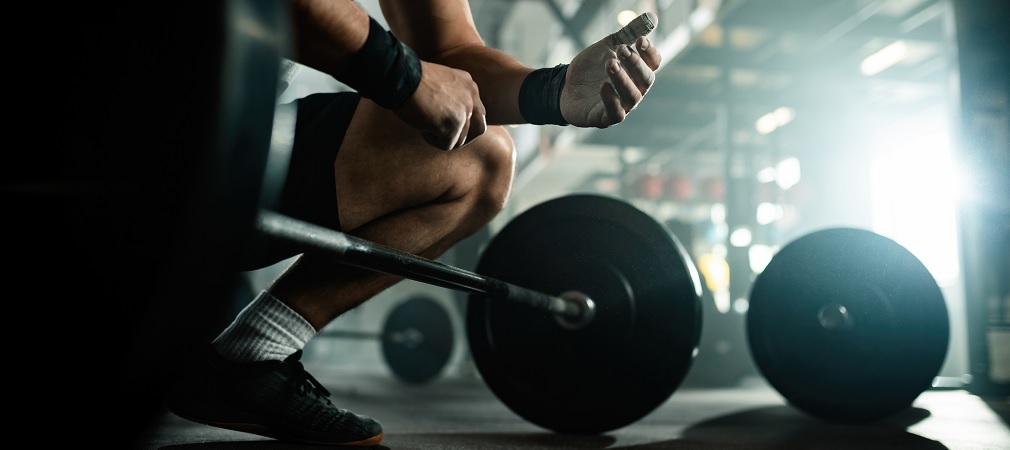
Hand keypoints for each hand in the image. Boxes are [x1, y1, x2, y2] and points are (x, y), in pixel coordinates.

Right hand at [393, 60, 486, 150]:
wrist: (401, 77)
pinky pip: (448, 144)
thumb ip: (451, 97)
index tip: (447, 123)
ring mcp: (464, 112)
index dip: (465, 122)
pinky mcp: (453, 125)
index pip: (478, 111)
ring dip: (444, 138)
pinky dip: (434, 141)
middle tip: (446, 138)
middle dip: (464, 136)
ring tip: (426, 127)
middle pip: (479, 128)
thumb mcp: (440, 83)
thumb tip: (450, 118)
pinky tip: (423, 129)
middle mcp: (471, 97)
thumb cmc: (411, 79)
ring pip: (460, 139)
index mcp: (468, 85)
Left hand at [560, 13, 661, 127]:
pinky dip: (612, 100)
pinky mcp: (605, 118)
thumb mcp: (607, 46)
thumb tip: (651, 18)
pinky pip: (616, 114)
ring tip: (610, 64)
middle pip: (646, 79)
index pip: (653, 63)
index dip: (649, 52)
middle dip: (635, 64)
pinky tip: (603, 86)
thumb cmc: (591, 68)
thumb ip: (627, 34)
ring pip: (632, 96)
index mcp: (637, 72)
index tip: (639, 39)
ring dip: (622, 79)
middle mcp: (634, 90)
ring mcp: (622, 106)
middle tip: (621, 50)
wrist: (565, 86)